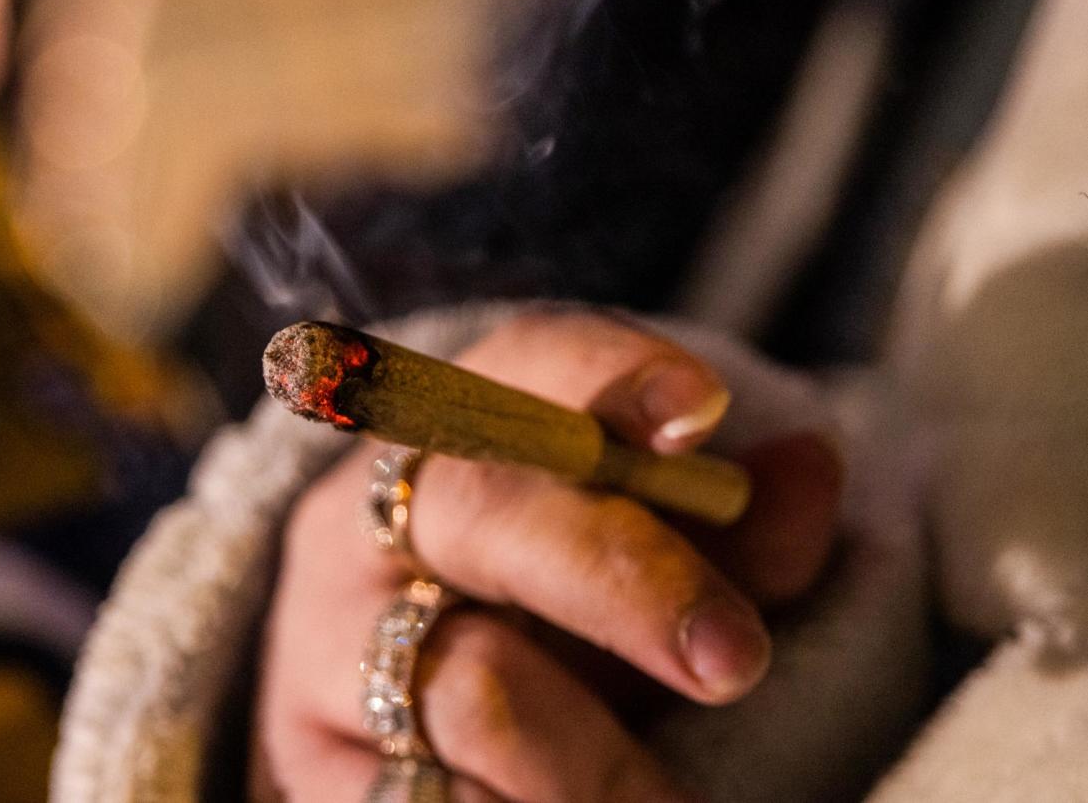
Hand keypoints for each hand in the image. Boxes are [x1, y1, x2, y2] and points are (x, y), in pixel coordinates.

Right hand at [255, 311, 840, 800]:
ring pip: (475, 685)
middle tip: (736, 662)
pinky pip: (426, 802)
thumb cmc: (536, 634)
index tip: (700, 409)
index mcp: (448, 441)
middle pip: (489, 513)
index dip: (609, 371)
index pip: (525, 363)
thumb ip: (735, 536)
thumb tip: (815, 464)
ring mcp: (324, 645)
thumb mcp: (639, 579)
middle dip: (625, 581)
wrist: (367, 733)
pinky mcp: (308, 764)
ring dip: (602, 765)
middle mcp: (367, 522)